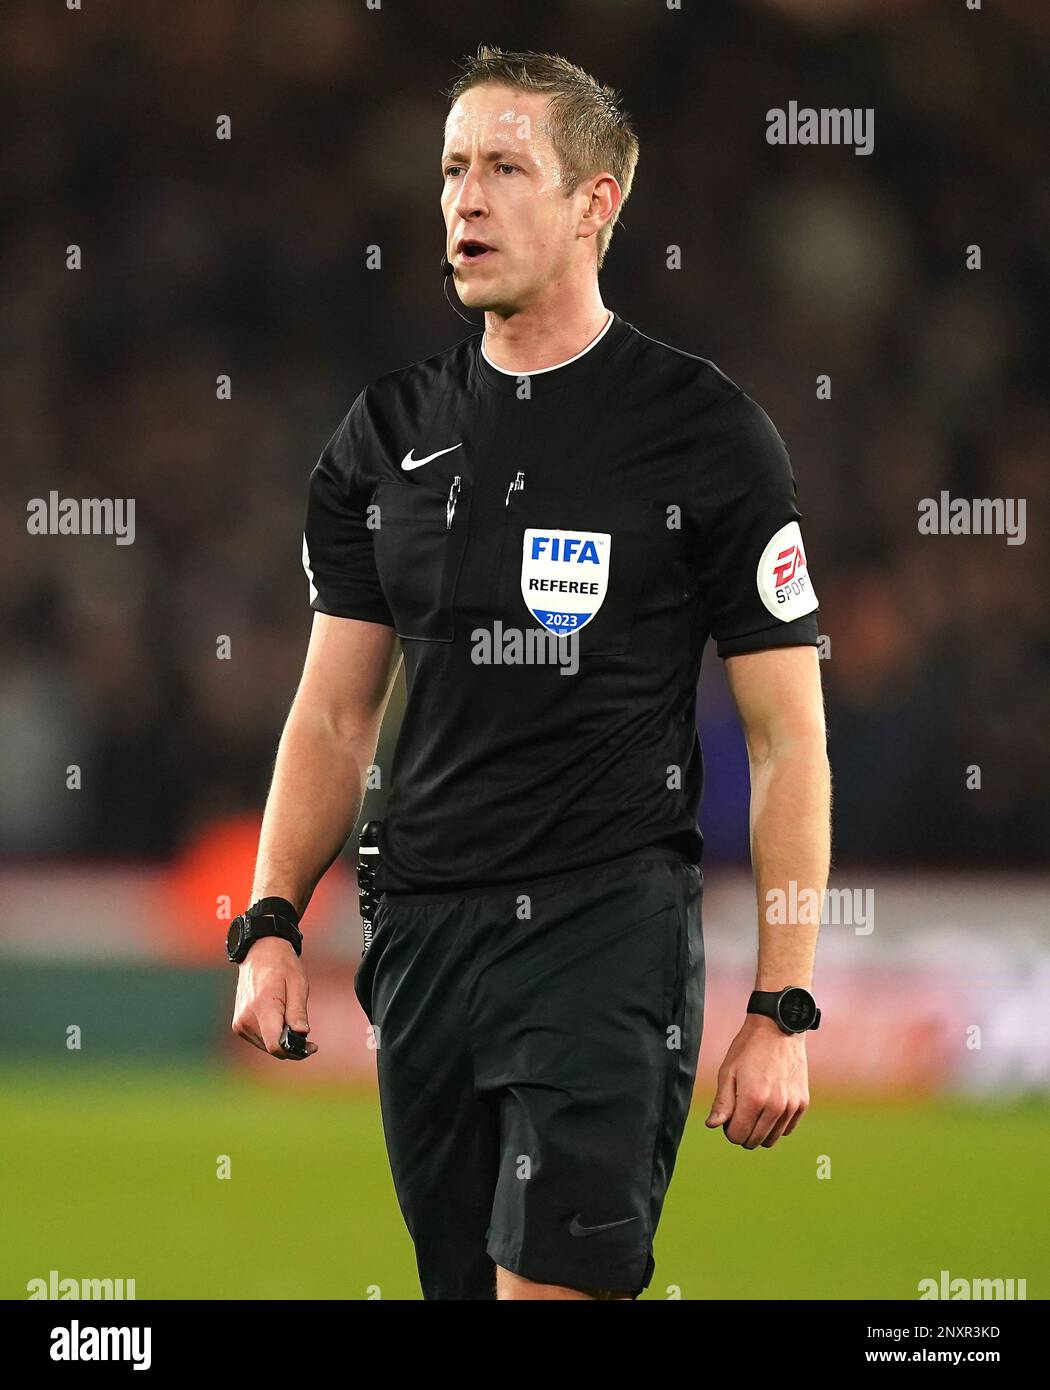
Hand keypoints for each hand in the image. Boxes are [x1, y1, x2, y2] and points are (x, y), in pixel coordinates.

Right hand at [232, 935, 318, 1060]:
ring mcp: (240, 1023)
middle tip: (309, 1039)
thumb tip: (302, 1034)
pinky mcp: (238, 1024)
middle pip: (272, 1048)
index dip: (294, 1051)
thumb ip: (298, 1012)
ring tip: (292, 1024)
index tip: (310, 1047)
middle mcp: (246, 1019)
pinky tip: (280, 1022)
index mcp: (263, 1007)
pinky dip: (272, 1036)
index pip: (274, 1045)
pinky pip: (259, 1039)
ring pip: (266, 1046)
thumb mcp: (298, 984)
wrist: (259, 952)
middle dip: (291, 1046)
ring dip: (281, 1041)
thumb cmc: (282, 965)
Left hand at [705, 1014, 808, 1147]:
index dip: (728, 1129)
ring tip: (754, 1110)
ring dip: (760, 1131)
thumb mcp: (728, 1072)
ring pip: (772, 1139)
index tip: (729, 1115)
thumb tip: (712, 1125)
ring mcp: (791, 1106)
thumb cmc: (748, 1048)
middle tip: (739, 1112)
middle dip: (743, 1132)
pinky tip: (769, 1107)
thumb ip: (722, 1102)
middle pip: (754, 1141)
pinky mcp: (802, 1102)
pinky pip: (787, 1129)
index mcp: (753, 1099)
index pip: (737, 1136)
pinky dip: (776, 1125)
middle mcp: (775, 1106)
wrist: (778, 1029)